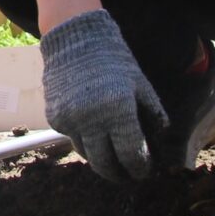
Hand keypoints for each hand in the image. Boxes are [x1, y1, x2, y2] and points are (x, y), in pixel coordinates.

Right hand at [40, 9, 167, 182]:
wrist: (74, 40)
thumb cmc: (113, 60)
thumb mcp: (140, 85)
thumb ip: (152, 115)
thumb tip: (160, 140)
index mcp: (117, 110)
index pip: (131, 153)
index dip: (140, 168)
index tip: (145, 171)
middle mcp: (91, 119)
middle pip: (105, 164)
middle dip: (119, 174)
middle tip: (128, 176)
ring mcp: (70, 121)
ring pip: (88, 155)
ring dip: (102, 160)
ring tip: (113, 158)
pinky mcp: (55, 119)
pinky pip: (73, 139)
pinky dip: (85, 140)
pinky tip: (94, 133)